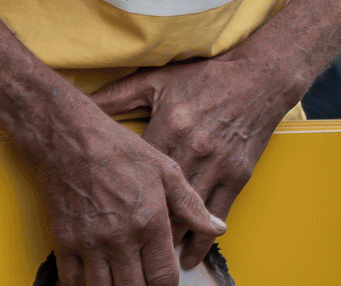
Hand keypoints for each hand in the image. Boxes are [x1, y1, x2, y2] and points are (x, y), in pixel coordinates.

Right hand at [27, 106, 222, 285]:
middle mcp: (120, 238)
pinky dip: (84, 285)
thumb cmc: (122, 152)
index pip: (162, 276)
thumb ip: (191, 205)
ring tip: (125, 280)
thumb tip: (217, 229)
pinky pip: (72, 281)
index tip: (167, 282)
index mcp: (150, 221)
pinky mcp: (64, 242)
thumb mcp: (167, 171)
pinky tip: (97, 279)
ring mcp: (89, 243)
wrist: (73, 141)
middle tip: (147, 281)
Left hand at [91, 54, 297, 269]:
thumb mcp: (159, 81)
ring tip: (152, 264)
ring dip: (169, 244)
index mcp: (169, 128)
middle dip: (141, 235)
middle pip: (160, 204)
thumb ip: (118, 95)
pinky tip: (189, 255)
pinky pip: (217, 214)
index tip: (104, 226)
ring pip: (188, 216)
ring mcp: (217, 164)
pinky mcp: (238, 173)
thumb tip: (80, 104)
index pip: (138, 176)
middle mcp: (192, 150)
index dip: (119, 204)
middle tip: (123, 258)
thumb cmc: (207, 78)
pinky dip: (202, 239)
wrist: (260, 76)